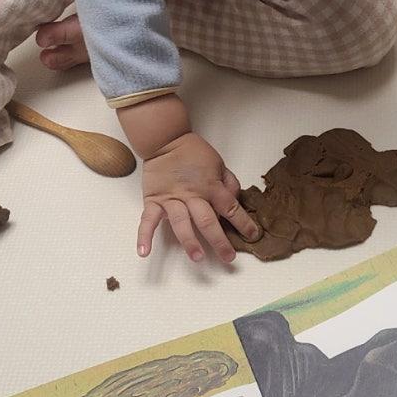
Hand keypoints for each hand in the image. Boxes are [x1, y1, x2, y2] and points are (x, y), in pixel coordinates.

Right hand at [137, 132, 260, 262]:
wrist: (166, 139)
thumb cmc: (193, 152)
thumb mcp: (219, 163)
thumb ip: (228, 182)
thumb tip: (236, 200)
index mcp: (211, 186)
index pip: (231, 207)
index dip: (243, 222)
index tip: (252, 235)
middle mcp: (192, 195)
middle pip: (208, 221)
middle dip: (219, 241)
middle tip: (228, 258)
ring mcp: (171, 199)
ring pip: (181, 223)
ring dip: (189, 241)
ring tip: (197, 257)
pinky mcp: (153, 200)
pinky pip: (148, 220)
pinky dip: (144, 236)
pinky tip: (143, 252)